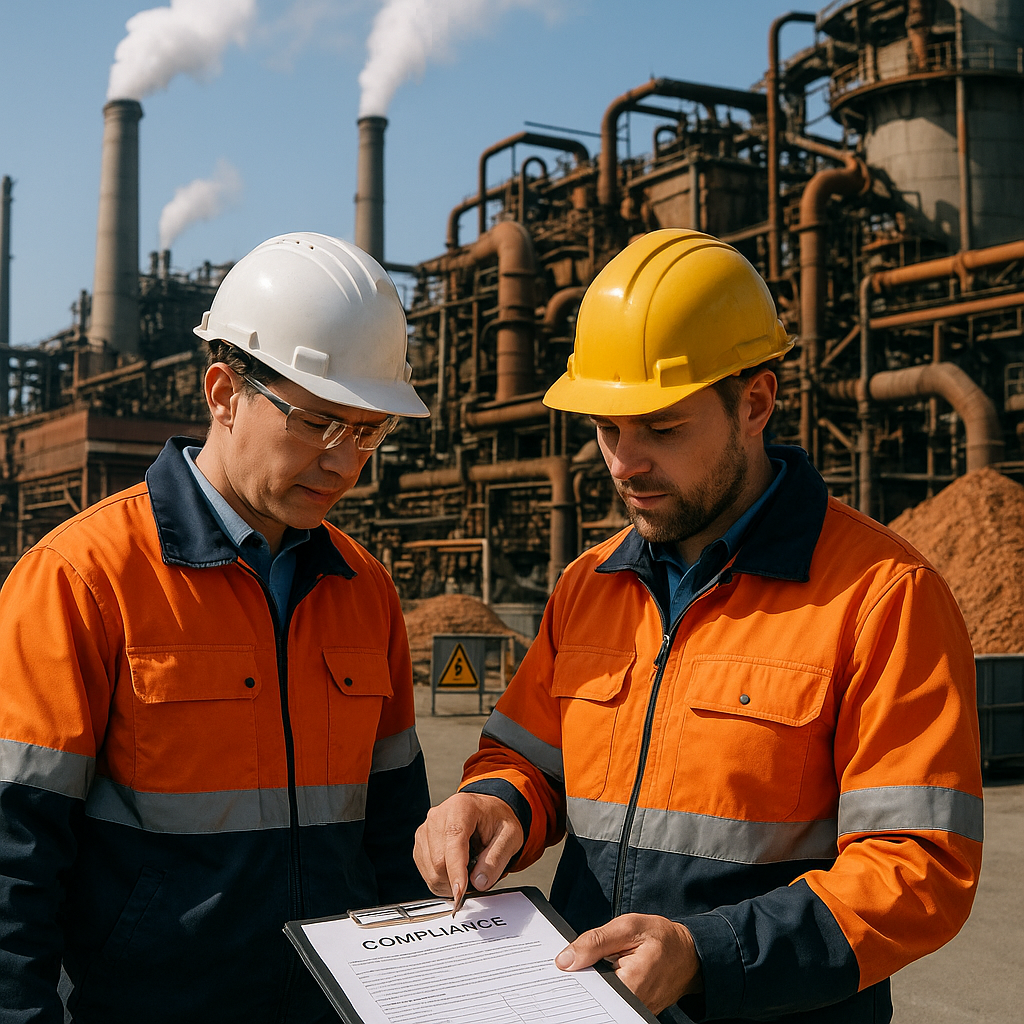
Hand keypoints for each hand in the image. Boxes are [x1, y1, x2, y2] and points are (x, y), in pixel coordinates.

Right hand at [413, 792, 523, 904]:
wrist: (488, 813)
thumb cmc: (497, 821)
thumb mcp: (510, 837)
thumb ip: (496, 859)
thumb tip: (479, 882)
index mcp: (461, 807)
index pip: (454, 840)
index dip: (456, 869)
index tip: (460, 892)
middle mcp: (438, 816)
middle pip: (439, 860)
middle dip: (457, 879)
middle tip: (477, 876)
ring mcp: (426, 829)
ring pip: (431, 870)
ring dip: (450, 882)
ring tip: (468, 869)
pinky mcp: (421, 843)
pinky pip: (426, 872)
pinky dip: (442, 880)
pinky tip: (456, 870)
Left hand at [554, 913, 702, 1015]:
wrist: (689, 954)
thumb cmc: (662, 938)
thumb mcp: (628, 927)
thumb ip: (595, 941)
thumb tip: (565, 960)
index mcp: (631, 984)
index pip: (590, 992)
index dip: (572, 980)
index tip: (559, 970)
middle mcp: (633, 1004)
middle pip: (593, 1000)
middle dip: (579, 983)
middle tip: (568, 968)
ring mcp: (635, 1010)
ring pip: (601, 1002)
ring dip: (589, 986)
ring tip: (584, 968)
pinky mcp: (635, 1010)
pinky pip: (612, 1003)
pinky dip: (601, 989)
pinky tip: (596, 974)